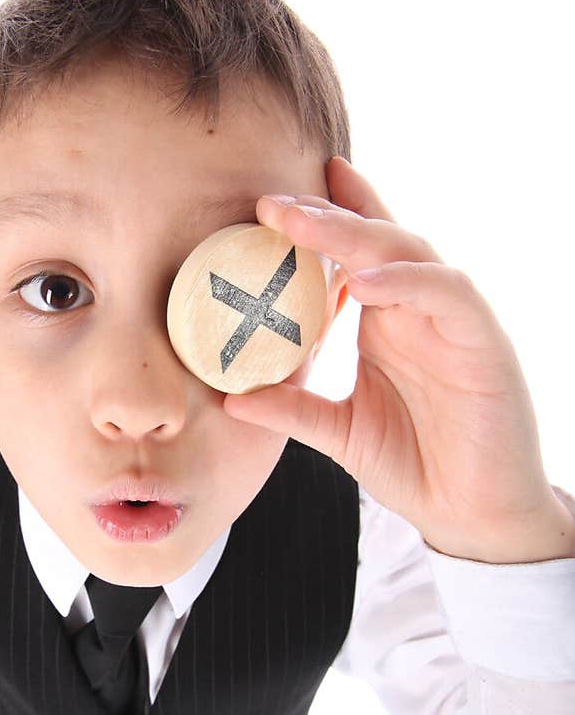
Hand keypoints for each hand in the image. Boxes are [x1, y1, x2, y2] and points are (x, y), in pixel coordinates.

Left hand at [223, 157, 574, 562]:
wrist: (473, 516)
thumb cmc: (416, 466)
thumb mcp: (340, 433)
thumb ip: (293, 410)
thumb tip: (230, 399)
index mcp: (387, 321)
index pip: (356, 253)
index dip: (325, 216)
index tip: (271, 198)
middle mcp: (419, 310)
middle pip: (375, 239)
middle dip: (325, 216)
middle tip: (271, 202)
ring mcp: (453, 320)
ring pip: (410, 251)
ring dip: (357, 234)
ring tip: (304, 225)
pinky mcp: (483, 341)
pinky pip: (448, 292)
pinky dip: (407, 280)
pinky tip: (364, 283)